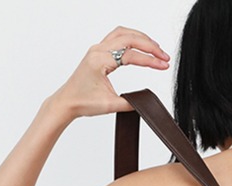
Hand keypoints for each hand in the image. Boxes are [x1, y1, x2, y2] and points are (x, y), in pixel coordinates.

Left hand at [50, 26, 169, 118]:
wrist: (67, 102)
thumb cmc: (82, 102)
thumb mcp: (111, 105)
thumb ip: (131, 102)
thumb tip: (146, 100)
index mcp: (99, 60)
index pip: (131, 55)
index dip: (150, 60)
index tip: (163, 66)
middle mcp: (98, 51)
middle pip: (129, 38)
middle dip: (150, 45)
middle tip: (164, 56)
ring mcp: (97, 49)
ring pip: (123, 33)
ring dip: (141, 38)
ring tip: (156, 49)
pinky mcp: (99, 52)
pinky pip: (117, 37)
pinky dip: (132, 39)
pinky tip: (142, 46)